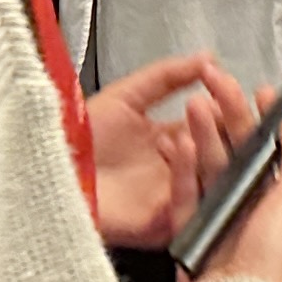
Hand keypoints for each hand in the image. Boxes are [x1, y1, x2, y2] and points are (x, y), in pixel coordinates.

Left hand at [84, 53, 255, 251]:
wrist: (50, 169)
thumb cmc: (82, 136)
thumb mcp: (127, 96)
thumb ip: (168, 76)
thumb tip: (209, 57)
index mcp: (177, 142)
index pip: (218, 126)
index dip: (228, 106)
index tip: (231, 83)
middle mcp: (183, 173)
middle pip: (224, 153)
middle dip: (228, 123)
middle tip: (227, 97)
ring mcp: (176, 201)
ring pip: (213, 177)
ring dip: (210, 143)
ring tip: (201, 110)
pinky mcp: (164, 225)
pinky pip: (187, 202)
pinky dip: (185, 172)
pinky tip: (178, 143)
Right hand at [196, 104, 281, 281]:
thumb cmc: (271, 267)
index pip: (278, 151)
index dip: (266, 119)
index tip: (257, 91)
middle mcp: (258, 211)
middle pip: (241, 153)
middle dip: (228, 116)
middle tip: (215, 84)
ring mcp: (226, 222)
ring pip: (212, 168)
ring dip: (204, 135)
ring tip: (192, 106)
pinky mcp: (196, 234)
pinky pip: (187, 194)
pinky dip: (183, 169)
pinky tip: (180, 146)